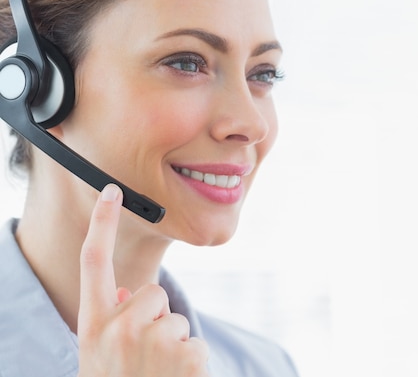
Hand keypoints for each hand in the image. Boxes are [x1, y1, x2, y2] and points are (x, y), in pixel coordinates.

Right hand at [77, 184, 209, 376]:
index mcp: (92, 327)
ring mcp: (151, 341)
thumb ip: (110, 324)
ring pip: (175, 320)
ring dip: (171, 345)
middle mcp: (117, 328)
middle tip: (142, 359)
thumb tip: (131, 293)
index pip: (93, 263)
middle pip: (153, 293)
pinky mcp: (184, 355)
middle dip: (154, 320)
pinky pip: (193, 343)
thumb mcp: (99, 359)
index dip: (102, 224)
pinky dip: (190, 364)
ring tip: (155, 376)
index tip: (113, 191)